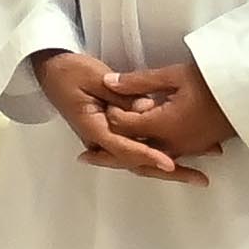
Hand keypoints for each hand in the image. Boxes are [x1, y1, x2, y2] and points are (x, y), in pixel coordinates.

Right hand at [51, 49, 224, 180]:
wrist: (51, 69)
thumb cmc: (69, 71)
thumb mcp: (95, 77)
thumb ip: (122, 95)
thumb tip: (148, 108)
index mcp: (90, 126)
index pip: (121, 147)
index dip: (146, 155)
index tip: (169, 163)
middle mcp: (97, 138)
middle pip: (133, 161)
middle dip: (165, 172)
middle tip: (196, 179)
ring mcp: (104, 138)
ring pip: (136, 159)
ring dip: (165, 167)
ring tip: (195, 174)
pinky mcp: (111, 133)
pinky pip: (135, 149)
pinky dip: (156, 155)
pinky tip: (178, 159)